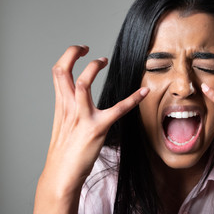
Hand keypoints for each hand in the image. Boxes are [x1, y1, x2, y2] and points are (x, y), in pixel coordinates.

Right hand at [34, 45, 148, 212]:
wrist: (61, 175)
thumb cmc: (64, 151)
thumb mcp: (62, 124)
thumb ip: (68, 107)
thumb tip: (75, 95)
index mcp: (61, 105)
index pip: (58, 72)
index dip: (68, 56)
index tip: (79, 50)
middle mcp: (68, 107)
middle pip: (64, 71)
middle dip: (74, 53)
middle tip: (90, 50)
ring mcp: (82, 117)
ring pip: (84, 83)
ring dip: (94, 67)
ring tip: (103, 60)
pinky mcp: (98, 128)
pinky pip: (118, 109)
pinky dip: (133, 99)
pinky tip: (144, 92)